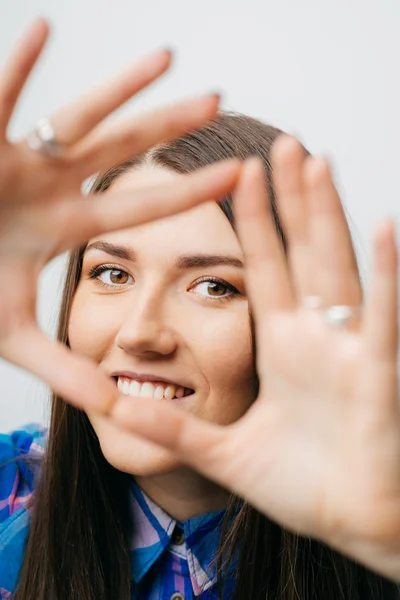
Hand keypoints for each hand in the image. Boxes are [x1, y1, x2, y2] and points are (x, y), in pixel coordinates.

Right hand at [0, 19, 240, 413]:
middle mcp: (50, 187)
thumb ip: (63, 370)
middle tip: (221, 102)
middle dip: (167, 128)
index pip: (139, 210)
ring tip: (169, 56)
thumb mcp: (12, 335)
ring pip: (73, 116)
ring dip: (118, 89)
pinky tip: (43, 28)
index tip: (238, 176)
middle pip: (121, 154)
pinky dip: (15, 67)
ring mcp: (14, 160)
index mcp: (64, 226)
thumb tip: (114, 409)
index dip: (187, 196)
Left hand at [111, 136, 399, 579]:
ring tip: (316, 163)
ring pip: (337, 267)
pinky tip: (381, 228)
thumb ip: (173, 430)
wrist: (352, 522)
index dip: (254, 222)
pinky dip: (386, 275)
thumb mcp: (224, 452)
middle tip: (281, 143)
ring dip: (326, 215)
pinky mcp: (376, 374)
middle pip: (300, 252)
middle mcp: (315, 337)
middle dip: (290, 198)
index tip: (239, 174)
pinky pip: (381, 317)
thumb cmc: (302, 485)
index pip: (264, 269)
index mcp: (282, 347)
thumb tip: (114, 409)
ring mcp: (347, 349)